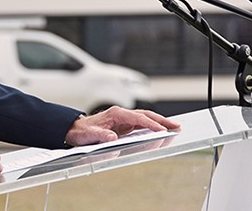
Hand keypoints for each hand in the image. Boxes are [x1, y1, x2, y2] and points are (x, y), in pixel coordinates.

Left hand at [63, 106, 179, 146]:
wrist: (74, 129)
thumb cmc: (82, 131)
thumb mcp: (90, 134)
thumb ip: (101, 135)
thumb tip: (113, 138)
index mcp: (116, 113)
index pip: (138, 118)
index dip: (150, 124)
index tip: (161, 130)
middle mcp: (121, 114)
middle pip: (146, 115)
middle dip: (161, 120)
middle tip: (176, 126)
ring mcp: (123, 119)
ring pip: (145, 118)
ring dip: (159, 122)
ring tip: (174, 128)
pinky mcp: (124, 125)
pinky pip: (141, 124)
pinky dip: (152, 127)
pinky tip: (160, 131)